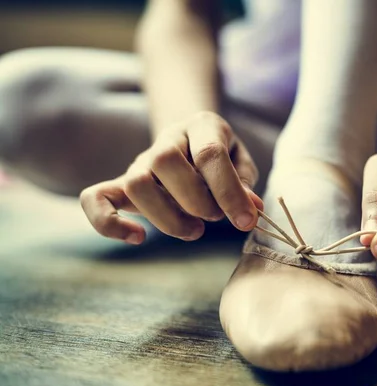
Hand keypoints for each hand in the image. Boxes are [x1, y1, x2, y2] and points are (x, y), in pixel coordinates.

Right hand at [80, 112, 262, 243]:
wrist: (192, 140)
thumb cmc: (223, 158)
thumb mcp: (242, 164)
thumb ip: (244, 184)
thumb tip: (250, 209)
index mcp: (202, 126)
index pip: (209, 154)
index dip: (229, 192)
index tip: (245, 221)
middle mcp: (167, 139)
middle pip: (165, 161)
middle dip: (196, 201)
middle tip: (215, 218)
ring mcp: (141, 160)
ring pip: (136, 182)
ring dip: (167, 217)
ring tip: (194, 230)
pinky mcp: (121, 183)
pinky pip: (95, 198)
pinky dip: (109, 223)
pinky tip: (138, 237)